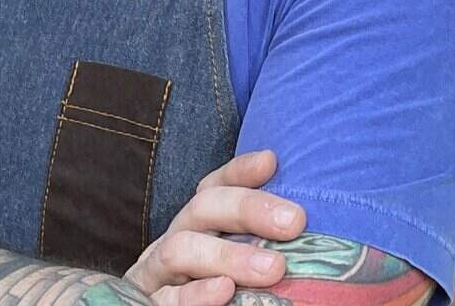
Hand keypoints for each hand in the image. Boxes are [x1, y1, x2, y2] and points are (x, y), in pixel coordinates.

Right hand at [124, 149, 304, 305]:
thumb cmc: (216, 284)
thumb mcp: (239, 254)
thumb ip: (263, 238)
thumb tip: (304, 222)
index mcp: (200, 222)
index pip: (216, 186)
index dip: (240, 171)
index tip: (270, 162)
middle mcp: (178, 237)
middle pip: (203, 207)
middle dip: (248, 208)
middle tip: (294, 222)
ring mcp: (158, 270)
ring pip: (181, 249)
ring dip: (229, 256)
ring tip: (273, 268)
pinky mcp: (150, 300)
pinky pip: (167, 297)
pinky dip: (196, 294)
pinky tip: (224, 292)